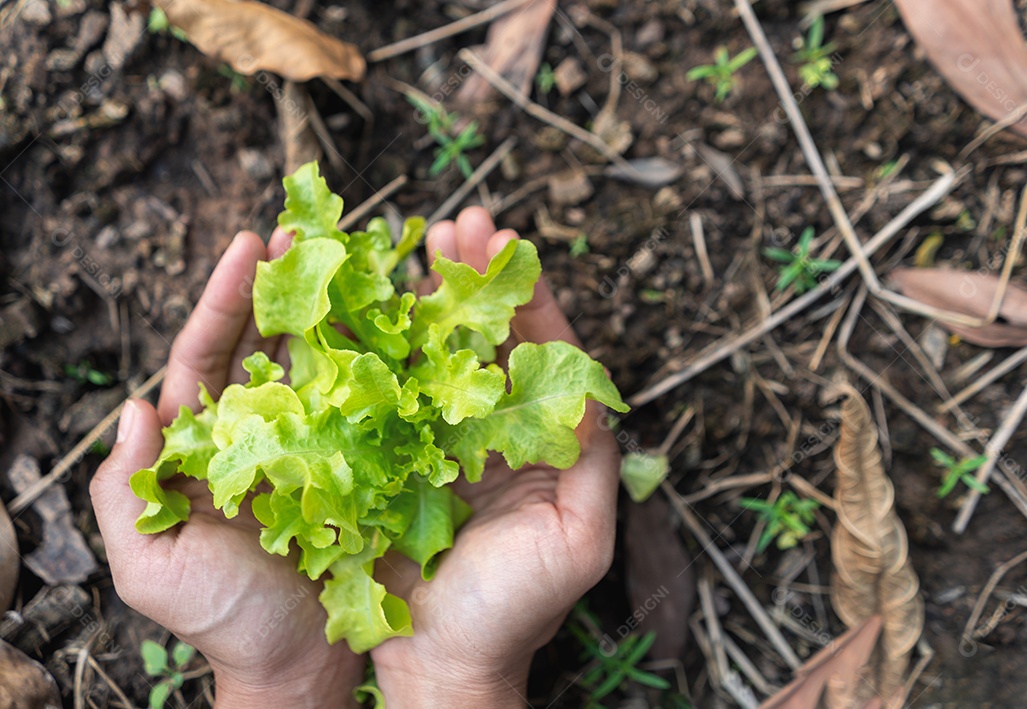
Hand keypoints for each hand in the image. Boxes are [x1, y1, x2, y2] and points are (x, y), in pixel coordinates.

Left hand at [90, 230, 364, 707]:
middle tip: (307, 231)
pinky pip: (369, 405)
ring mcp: (314, 444)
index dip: (225, 299)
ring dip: (337, 312)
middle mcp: (259, 431)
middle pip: (267, 342)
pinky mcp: (360, 464)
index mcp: (204, 444)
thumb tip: (134, 407)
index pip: (208, 353)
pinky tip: (401, 331)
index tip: (249, 244)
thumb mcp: (151, 567)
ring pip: (322, 363)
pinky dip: (381, 365)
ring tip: (360, 262)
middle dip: (283, 285)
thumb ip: (127, 492)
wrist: (300, 668)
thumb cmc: (223, 620)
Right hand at [369, 209, 621, 706]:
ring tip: (417, 243)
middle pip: (483, 336)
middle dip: (474, 277)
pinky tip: (363, 305)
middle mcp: (484, 427)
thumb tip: (590, 382)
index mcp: (535, 437)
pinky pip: (378, 390)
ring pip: (430, 351)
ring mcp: (430, 437)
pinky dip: (371, 347)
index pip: (537, 349)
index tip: (507, 241)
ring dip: (423, 295)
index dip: (524, 293)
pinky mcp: (380, 456)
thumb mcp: (580, 539)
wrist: (441, 663)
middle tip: (459, 224)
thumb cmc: (516, 610)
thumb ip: (591, 459)